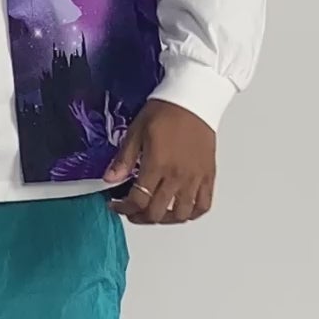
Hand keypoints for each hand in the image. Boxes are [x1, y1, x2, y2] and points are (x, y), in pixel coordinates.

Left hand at [104, 99, 215, 223]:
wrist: (193, 99)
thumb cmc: (166, 111)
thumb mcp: (136, 131)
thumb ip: (123, 159)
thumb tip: (109, 179)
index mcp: (157, 165)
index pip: (138, 201)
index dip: (123, 209)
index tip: (116, 205)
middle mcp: (177, 176)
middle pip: (157, 212)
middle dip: (140, 216)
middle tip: (132, 210)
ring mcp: (195, 178)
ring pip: (181, 214)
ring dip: (165, 218)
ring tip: (155, 211)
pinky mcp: (208, 175)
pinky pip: (203, 205)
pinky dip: (192, 213)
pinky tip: (181, 208)